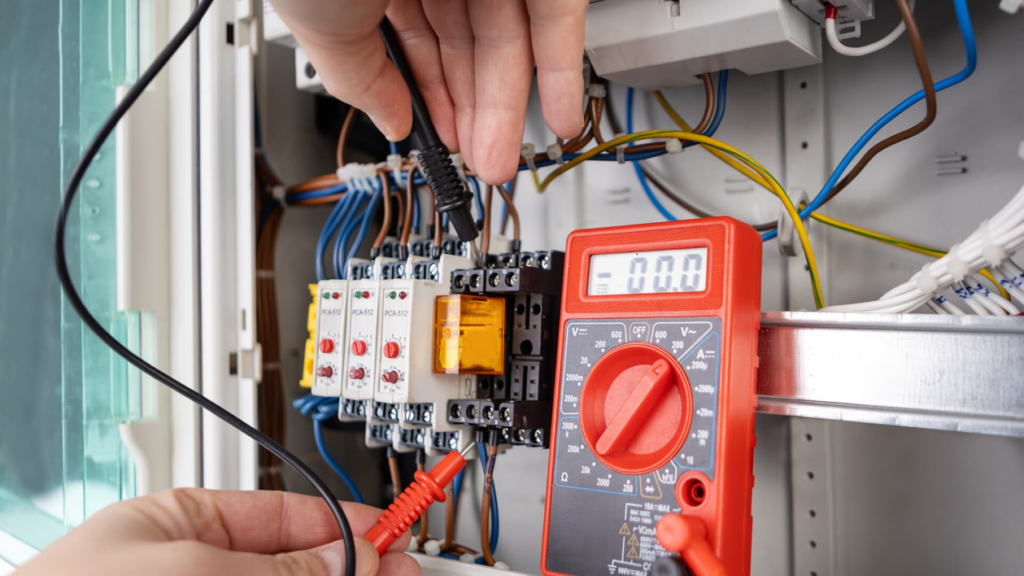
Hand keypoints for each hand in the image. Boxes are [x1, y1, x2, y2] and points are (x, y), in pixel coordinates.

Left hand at [16, 489, 418, 575]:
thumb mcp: (186, 569)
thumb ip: (277, 567)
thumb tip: (346, 556)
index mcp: (184, 525)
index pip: (286, 515)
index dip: (346, 524)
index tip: (392, 536)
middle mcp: (200, 573)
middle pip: (299, 565)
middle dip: (352, 569)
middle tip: (404, 575)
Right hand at [270, 0, 587, 184]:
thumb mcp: (319, 22)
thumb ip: (357, 78)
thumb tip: (388, 120)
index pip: (413, 43)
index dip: (429, 98)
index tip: (442, 141)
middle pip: (464, 47)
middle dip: (473, 114)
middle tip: (480, 164)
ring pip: (507, 36)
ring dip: (510, 104)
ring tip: (507, 159)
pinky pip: (553, 12)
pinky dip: (559, 66)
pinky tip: (558, 114)